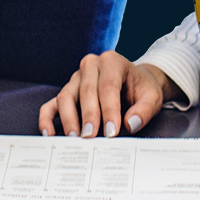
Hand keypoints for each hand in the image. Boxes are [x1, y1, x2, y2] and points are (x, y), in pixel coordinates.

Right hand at [40, 52, 172, 138]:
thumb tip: (130, 124)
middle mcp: (90, 65)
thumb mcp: (152, 97)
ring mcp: (75, 78)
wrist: (134, 83)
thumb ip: (144, 110)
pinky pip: (52, 103)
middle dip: (88, 116)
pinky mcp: (67, 91)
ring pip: (66, 96)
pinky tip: (49, 133)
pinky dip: (47, 118)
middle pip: (85, 91)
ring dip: (69, 118)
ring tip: (75, 138)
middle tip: (90, 137)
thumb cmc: (141, 90)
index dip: (109, 110)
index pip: (108, 86)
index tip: (111, 132)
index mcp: (111, 61)